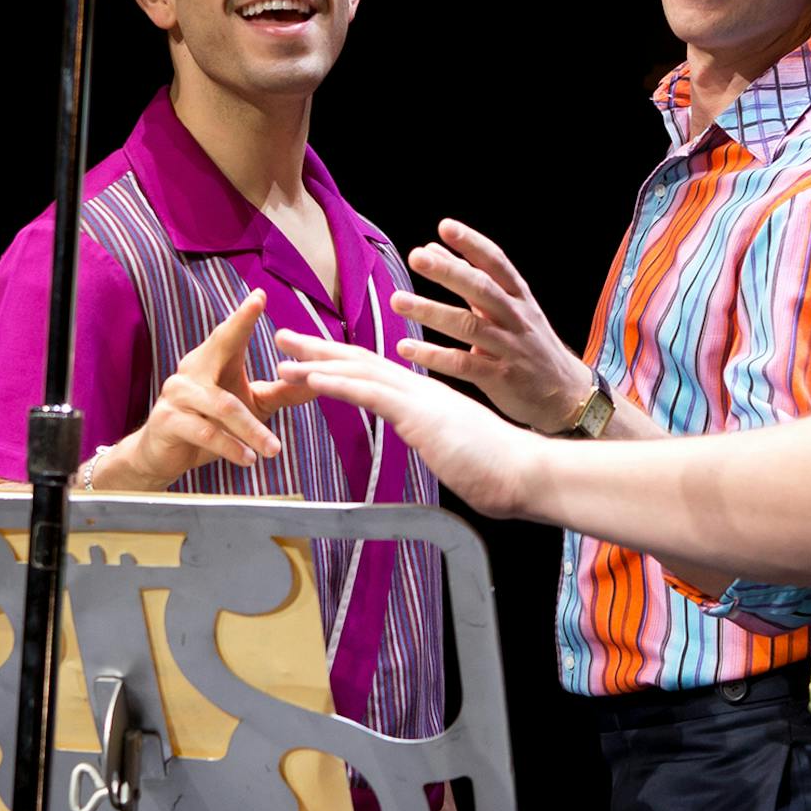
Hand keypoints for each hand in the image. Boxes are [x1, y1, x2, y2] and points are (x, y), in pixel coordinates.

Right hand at [101, 291, 311, 491]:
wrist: (164, 456)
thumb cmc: (211, 424)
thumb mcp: (252, 406)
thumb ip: (282, 392)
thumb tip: (319, 380)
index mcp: (212, 361)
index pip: (230, 334)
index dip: (244, 315)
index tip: (260, 295)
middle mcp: (192, 370)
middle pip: (219, 345)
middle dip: (238, 325)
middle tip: (256, 305)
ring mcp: (177, 393)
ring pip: (223, 405)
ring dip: (252, 430)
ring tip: (273, 449)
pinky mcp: (168, 421)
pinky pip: (204, 431)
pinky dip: (230, 446)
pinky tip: (248, 458)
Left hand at [273, 332, 534, 519]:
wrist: (528, 473)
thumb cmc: (500, 470)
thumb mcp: (457, 450)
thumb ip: (440, 443)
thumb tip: (435, 448)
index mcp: (427, 398)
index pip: (376, 373)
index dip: (341, 361)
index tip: (313, 356)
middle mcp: (421, 390)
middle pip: (361, 360)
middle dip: (319, 348)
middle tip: (284, 336)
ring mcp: (421, 399)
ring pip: (359, 370)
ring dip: (316, 361)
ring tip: (283, 354)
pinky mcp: (420, 415)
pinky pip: (370, 393)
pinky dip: (336, 382)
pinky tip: (310, 378)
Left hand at [393, 219, 594, 432]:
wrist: (566, 394)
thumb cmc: (529, 345)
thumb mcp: (508, 308)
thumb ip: (470, 279)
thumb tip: (433, 248)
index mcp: (518, 297)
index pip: (496, 263)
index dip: (472, 244)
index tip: (446, 227)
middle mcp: (515, 317)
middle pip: (481, 289)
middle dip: (449, 272)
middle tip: (417, 257)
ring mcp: (509, 347)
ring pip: (468, 326)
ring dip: (431, 311)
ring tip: (398, 301)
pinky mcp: (500, 377)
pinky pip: (463, 364)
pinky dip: (434, 356)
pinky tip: (406, 348)